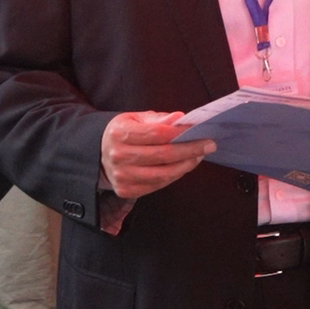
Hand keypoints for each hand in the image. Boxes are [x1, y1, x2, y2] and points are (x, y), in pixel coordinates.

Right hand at [100, 111, 216, 199]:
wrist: (101, 154)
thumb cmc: (125, 133)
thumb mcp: (137, 119)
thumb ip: (159, 119)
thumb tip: (180, 118)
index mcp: (120, 133)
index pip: (157, 133)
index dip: (180, 133)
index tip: (199, 130)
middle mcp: (119, 156)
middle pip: (163, 155)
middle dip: (190, 150)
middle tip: (209, 144)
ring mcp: (122, 176)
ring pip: (163, 174)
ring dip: (186, 165)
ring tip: (199, 156)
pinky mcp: (126, 190)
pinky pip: (158, 185)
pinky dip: (174, 176)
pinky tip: (184, 166)